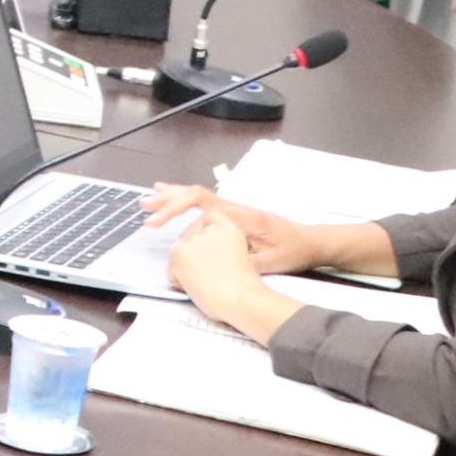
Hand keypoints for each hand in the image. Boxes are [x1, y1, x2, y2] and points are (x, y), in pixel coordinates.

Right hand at [140, 187, 320, 274]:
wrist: (311, 242)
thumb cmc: (293, 251)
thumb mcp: (272, 262)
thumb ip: (243, 259)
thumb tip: (214, 259)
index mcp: (240, 216)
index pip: (200, 204)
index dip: (174, 211)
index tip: (156, 224)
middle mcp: (235, 208)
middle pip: (196, 194)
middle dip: (168, 200)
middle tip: (144, 207)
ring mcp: (235, 209)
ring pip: (200, 195)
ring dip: (175, 196)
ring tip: (151, 196)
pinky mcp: (236, 215)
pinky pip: (206, 203)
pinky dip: (187, 200)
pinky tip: (176, 198)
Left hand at [166, 209, 299, 342]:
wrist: (241, 298)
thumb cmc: (243, 287)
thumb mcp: (239, 254)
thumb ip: (220, 245)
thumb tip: (204, 252)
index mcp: (228, 228)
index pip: (208, 218)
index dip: (203, 232)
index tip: (206, 246)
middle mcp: (209, 231)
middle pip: (190, 239)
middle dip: (193, 256)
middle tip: (209, 274)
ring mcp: (192, 242)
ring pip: (179, 255)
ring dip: (186, 269)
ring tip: (206, 281)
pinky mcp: (179, 255)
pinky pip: (171, 271)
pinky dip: (179, 282)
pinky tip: (197, 286)